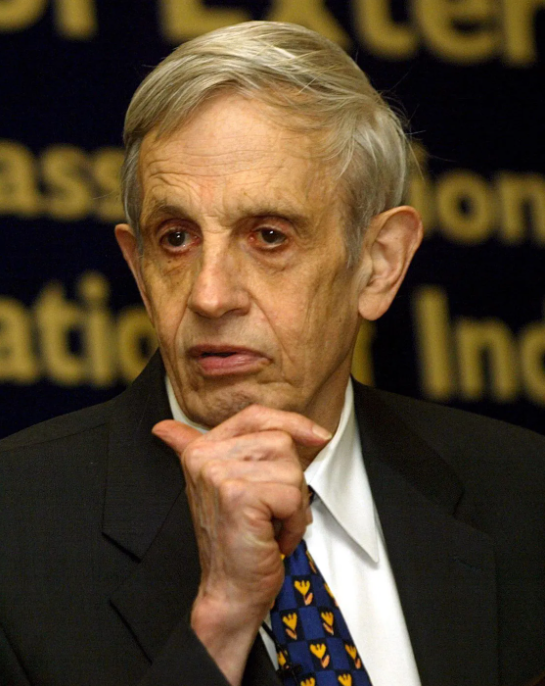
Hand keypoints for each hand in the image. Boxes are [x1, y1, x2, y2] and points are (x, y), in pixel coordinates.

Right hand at [152, 405, 330, 684]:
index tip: (319, 437)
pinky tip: (274, 538)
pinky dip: (294, 522)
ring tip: (272, 525)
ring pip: (290, 468)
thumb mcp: (221, 485)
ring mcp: (218, 473)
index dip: (292, 422)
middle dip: (291, 480)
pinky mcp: (237, 496)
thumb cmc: (236, 538)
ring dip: (294, 504)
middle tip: (273, 512)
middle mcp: (204, 456)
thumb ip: (195, 450)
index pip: (256, 416)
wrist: (229, 590)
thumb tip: (162, 426)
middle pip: (281, 442)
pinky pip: (291, 495)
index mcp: (200, 449)